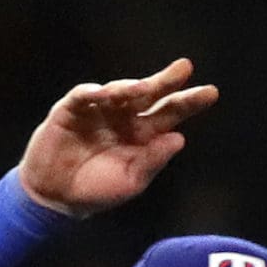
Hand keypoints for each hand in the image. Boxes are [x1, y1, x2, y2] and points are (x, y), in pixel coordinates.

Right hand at [17, 59, 218, 216]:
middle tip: (185, 68)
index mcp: (143, 135)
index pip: (169, 113)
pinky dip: (94, 93)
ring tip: (144, 88)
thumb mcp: (131, 181)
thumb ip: (153, 161)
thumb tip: (179, 138)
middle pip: (149, 94)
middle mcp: (123, 118)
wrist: (55, 198)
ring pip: (119, 91)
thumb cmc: (96, 190)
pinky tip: (106, 94)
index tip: (211, 92)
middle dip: (166, 80)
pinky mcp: (71, 110)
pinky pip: (84, 96)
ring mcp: (98, 111)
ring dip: (131, 87)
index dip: (189, 102)